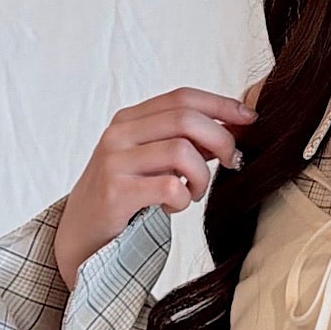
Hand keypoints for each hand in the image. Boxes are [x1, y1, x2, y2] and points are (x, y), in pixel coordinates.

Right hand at [52, 85, 257, 289]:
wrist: (81, 232)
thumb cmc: (124, 195)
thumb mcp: (153, 161)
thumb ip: (186, 143)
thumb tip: (233, 128)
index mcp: (130, 120)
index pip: (182, 98)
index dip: (221, 105)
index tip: (249, 118)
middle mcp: (120, 133)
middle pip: (185, 119)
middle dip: (221, 140)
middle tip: (230, 162)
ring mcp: (115, 161)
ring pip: (181, 152)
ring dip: (202, 177)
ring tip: (194, 192)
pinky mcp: (116, 191)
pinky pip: (170, 187)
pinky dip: (183, 199)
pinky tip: (174, 206)